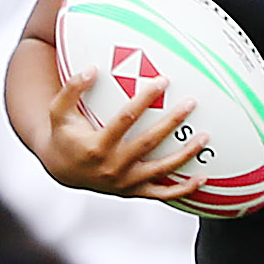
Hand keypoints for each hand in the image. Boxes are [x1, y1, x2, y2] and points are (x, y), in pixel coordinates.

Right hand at [37, 63, 207, 200]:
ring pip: (160, 170)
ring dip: (185, 155)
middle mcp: (112, 167)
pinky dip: (183, 189)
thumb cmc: (64, 135)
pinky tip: (202, 178)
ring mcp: (124, 182)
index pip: (125, 119)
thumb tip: (91, 69)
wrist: (62, 170)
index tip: (163, 81)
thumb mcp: (59, 111)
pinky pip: (162, 194)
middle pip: (148, 143)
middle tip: (190, 103)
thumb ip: (72, 89)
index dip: (145, 99)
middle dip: (171, 122)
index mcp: (96, 146)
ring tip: (204, 137)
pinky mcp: (132, 192)